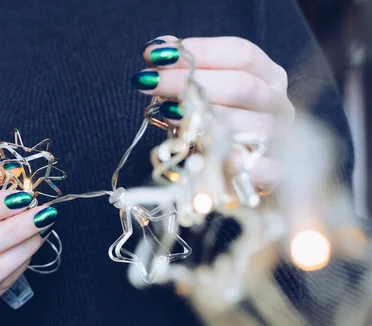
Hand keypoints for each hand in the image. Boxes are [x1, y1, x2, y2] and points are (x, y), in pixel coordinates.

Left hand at [134, 36, 295, 187]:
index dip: (199, 51)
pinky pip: (260, 168)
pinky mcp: (272, 174)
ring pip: (244, 123)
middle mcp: (278, 105)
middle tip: (148, 82)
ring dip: (201, 118)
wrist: (230, 175)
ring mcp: (278, 140)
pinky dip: (230, 162)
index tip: (156, 55)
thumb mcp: (202, 95)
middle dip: (188, 81)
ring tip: (164, 112)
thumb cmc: (214, 129)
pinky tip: (199, 155)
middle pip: (240, 85)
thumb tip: (159, 48)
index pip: (241, 54)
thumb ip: (187, 70)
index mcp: (269, 77)